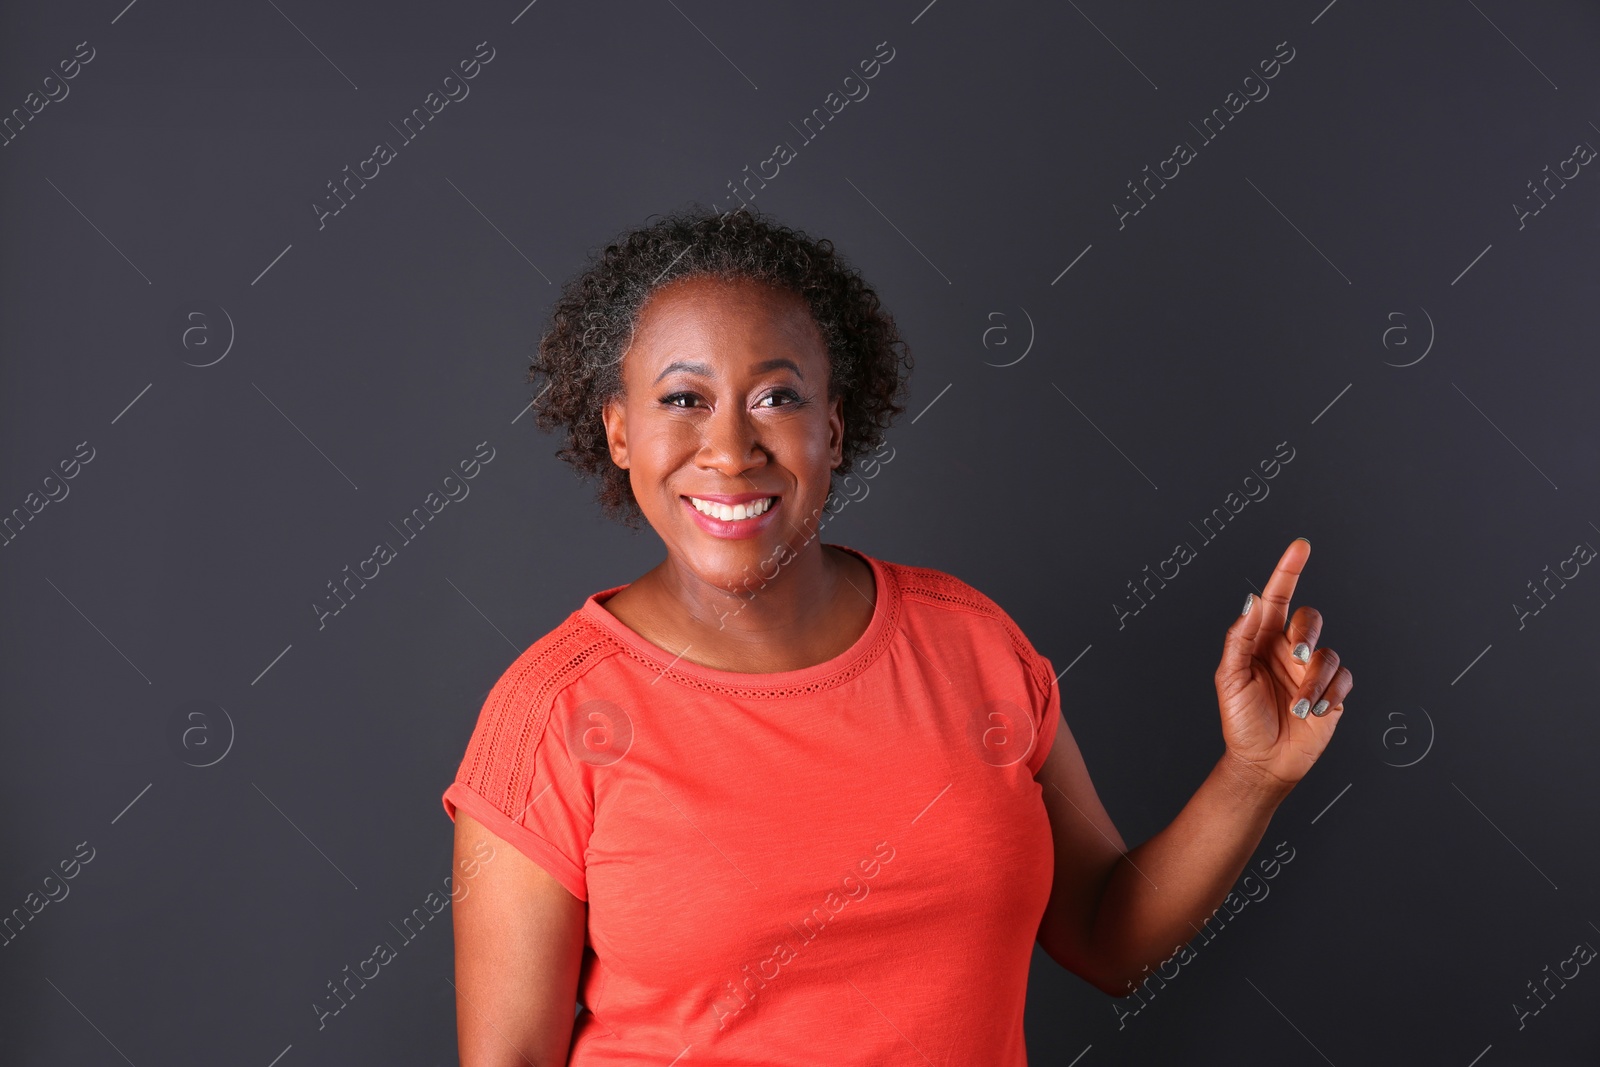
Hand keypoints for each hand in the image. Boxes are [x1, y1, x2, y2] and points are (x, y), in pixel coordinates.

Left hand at [1214, 538, 1353, 792]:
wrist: (1262, 761)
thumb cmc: (1241, 720)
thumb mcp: (1229, 678)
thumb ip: (1240, 638)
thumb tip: (1252, 601)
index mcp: (1261, 640)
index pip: (1277, 598)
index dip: (1289, 571)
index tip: (1300, 546)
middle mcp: (1288, 650)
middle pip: (1309, 619)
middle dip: (1306, 634)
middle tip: (1294, 656)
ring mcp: (1311, 671)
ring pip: (1328, 653)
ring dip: (1314, 679)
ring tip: (1299, 704)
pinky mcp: (1332, 691)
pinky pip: (1343, 678)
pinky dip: (1329, 692)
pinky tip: (1313, 710)